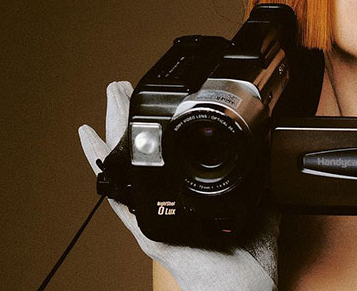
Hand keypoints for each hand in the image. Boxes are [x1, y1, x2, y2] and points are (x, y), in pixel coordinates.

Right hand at [79, 81, 278, 290]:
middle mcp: (166, 205)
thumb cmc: (249, 262)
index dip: (161, 130)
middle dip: (132, 117)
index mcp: (189, 201)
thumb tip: (268, 163)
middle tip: (122, 86)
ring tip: (109, 96)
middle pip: (143, 152)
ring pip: (126, 163)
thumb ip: (259, 187)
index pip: (171, 158)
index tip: (159, 101)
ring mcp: (152, 215)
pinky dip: (99, 165)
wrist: (243, 288)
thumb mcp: (260, 210)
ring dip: (115, 128)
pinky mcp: (146, 228)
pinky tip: (88, 139)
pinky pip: (117, 193)